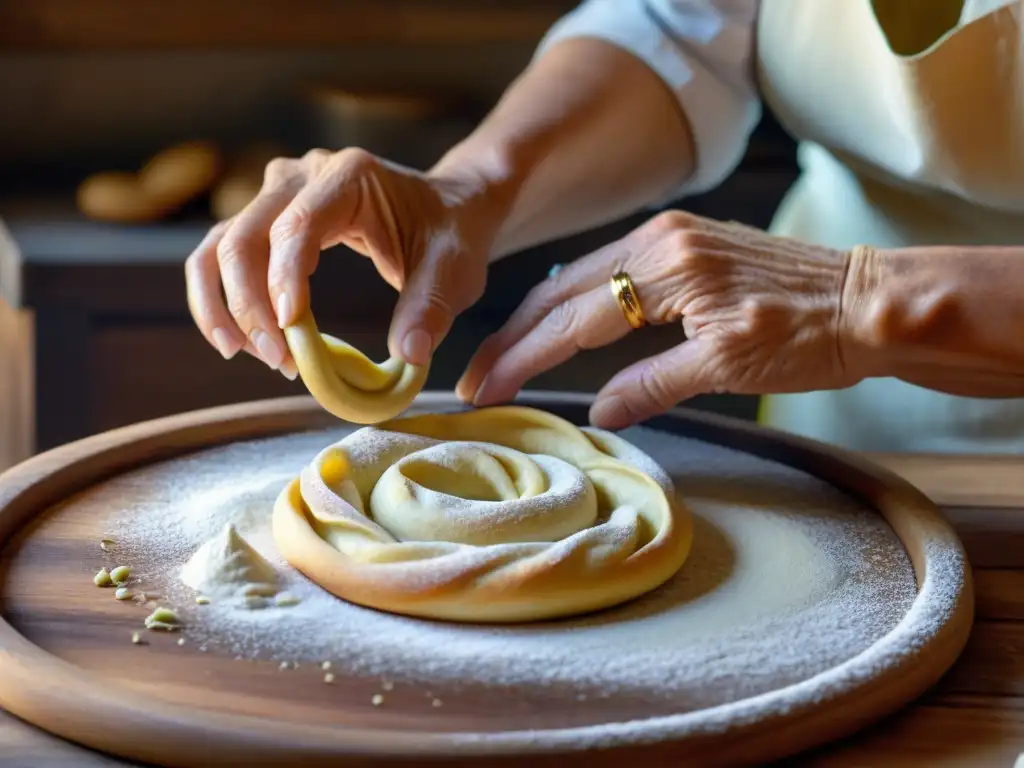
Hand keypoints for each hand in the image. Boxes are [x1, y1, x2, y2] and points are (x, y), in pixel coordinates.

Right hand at [185, 148, 496, 375]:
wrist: (448, 210)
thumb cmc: (450, 235)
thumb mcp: (454, 271)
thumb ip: (431, 308)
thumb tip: (408, 354)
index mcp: (350, 175)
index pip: (298, 225)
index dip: (284, 278)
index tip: (288, 329)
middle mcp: (302, 175)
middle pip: (244, 237)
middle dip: (249, 305)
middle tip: (277, 361)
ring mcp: (278, 193)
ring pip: (221, 246)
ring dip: (224, 305)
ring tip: (247, 354)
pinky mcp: (267, 218)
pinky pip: (224, 256)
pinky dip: (222, 299)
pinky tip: (240, 341)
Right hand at [457, 211, 864, 428]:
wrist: (870, 302)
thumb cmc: (811, 336)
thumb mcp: (728, 366)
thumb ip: (652, 384)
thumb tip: (596, 413)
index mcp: (667, 265)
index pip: (574, 319)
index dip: (524, 358)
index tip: (484, 388)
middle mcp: (659, 239)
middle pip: (562, 291)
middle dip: (514, 338)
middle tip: (475, 377)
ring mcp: (670, 236)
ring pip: (580, 279)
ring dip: (539, 321)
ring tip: (504, 358)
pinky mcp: (683, 244)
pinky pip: (610, 272)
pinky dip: (576, 303)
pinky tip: (558, 322)